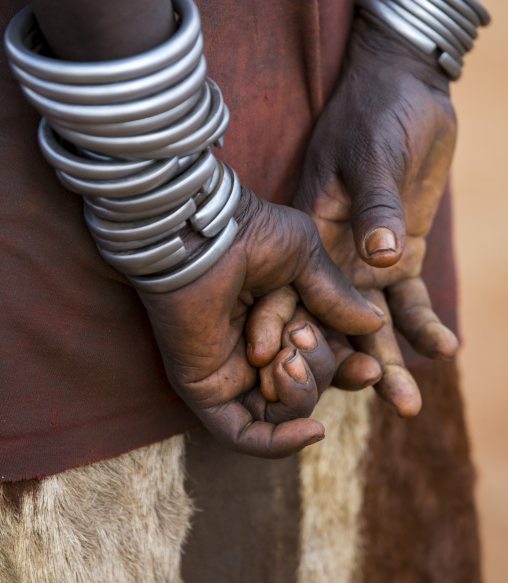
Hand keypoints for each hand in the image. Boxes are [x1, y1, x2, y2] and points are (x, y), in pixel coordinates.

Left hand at [137, 188, 383, 457]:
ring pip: (285, 412)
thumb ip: (336, 296)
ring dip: (300, 390)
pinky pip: (243, 435)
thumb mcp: (307, 257)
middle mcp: (260, 348)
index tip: (372, 369)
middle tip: (300, 335)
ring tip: (285, 356)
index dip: (352, 370)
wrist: (202, 236)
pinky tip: (311, 430)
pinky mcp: (207, 389)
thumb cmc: (250, 234)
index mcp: (284, 318)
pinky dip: (279, 442)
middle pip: (311, 385)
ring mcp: (233, 371)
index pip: (327, 360)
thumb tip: (374, 327)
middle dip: (319, 367)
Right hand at [291, 16, 458, 415]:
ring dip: (390, 361)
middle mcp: (332, 255)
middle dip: (349, 366)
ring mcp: (366, 259)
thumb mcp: (373, 154)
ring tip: (409, 406)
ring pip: (372, 323)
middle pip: (332, 321)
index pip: (291, 291)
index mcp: (309, 232)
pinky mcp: (401, 254)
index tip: (289, 378)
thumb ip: (374, 205)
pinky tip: (444, 348)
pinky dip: (425, 326)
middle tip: (377, 404)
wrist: (406, 89)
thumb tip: (380, 259)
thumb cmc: (376, 114)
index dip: (288, 335)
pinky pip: (411, 300)